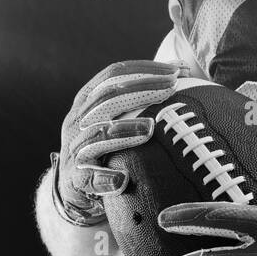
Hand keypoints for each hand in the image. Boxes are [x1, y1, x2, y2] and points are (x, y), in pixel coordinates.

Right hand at [53, 60, 187, 225]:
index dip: (144, 69)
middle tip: (172, 88)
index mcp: (87, 100)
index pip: (113, 74)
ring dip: (125, 128)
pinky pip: (88, 176)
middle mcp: (78, 120)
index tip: (176, 70)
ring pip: (98, 133)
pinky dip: (104, 176)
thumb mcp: (115, 116)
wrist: (76, 186)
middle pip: (107, 97)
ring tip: (150, 127)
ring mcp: (75, 148)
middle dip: (142, 89)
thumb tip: (181, 71)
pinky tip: (122, 179)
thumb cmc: (105, 144)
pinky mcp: (75, 177)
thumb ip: (139, 96)